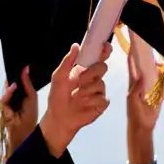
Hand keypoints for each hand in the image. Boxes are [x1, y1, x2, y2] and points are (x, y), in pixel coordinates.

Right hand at [0, 66, 38, 154]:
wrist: (25, 130)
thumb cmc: (30, 115)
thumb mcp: (32, 97)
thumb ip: (28, 83)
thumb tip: (25, 69)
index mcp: (20, 93)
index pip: (17, 80)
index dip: (17, 72)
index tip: (21, 62)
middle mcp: (12, 96)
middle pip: (9, 83)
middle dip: (12, 75)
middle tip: (17, 65)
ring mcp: (6, 102)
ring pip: (6, 89)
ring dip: (10, 83)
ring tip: (16, 73)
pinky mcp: (2, 108)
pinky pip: (3, 98)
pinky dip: (8, 92)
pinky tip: (13, 86)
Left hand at [39, 43, 112, 157]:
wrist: (58, 117)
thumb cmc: (57, 97)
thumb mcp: (59, 77)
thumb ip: (67, 62)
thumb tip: (75, 46)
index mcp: (85, 70)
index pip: (98, 57)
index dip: (104, 51)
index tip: (105, 46)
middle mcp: (94, 79)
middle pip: (103, 67)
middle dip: (91, 72)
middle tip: (79, 79)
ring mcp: (99, 91)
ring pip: (101, 84)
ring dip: (86, 90)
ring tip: (75, 96)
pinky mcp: (102, 104)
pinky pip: (102, 98)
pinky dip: (90, 100)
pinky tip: (82, 104)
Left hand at [127, 54, 163, 134]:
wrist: (143, 127)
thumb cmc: (134, 113)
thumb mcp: (133, 100)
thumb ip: (137, 88)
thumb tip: (142, 74)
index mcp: (134, 81)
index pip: (132, 64)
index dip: (133, 53)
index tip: (136, 43)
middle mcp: (142, 82)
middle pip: (147, 67)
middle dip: (152, 62)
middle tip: (160, 62)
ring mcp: (151, 88)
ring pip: (157, 75)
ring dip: (161, 74)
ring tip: (163, 73)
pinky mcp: (159, 95)